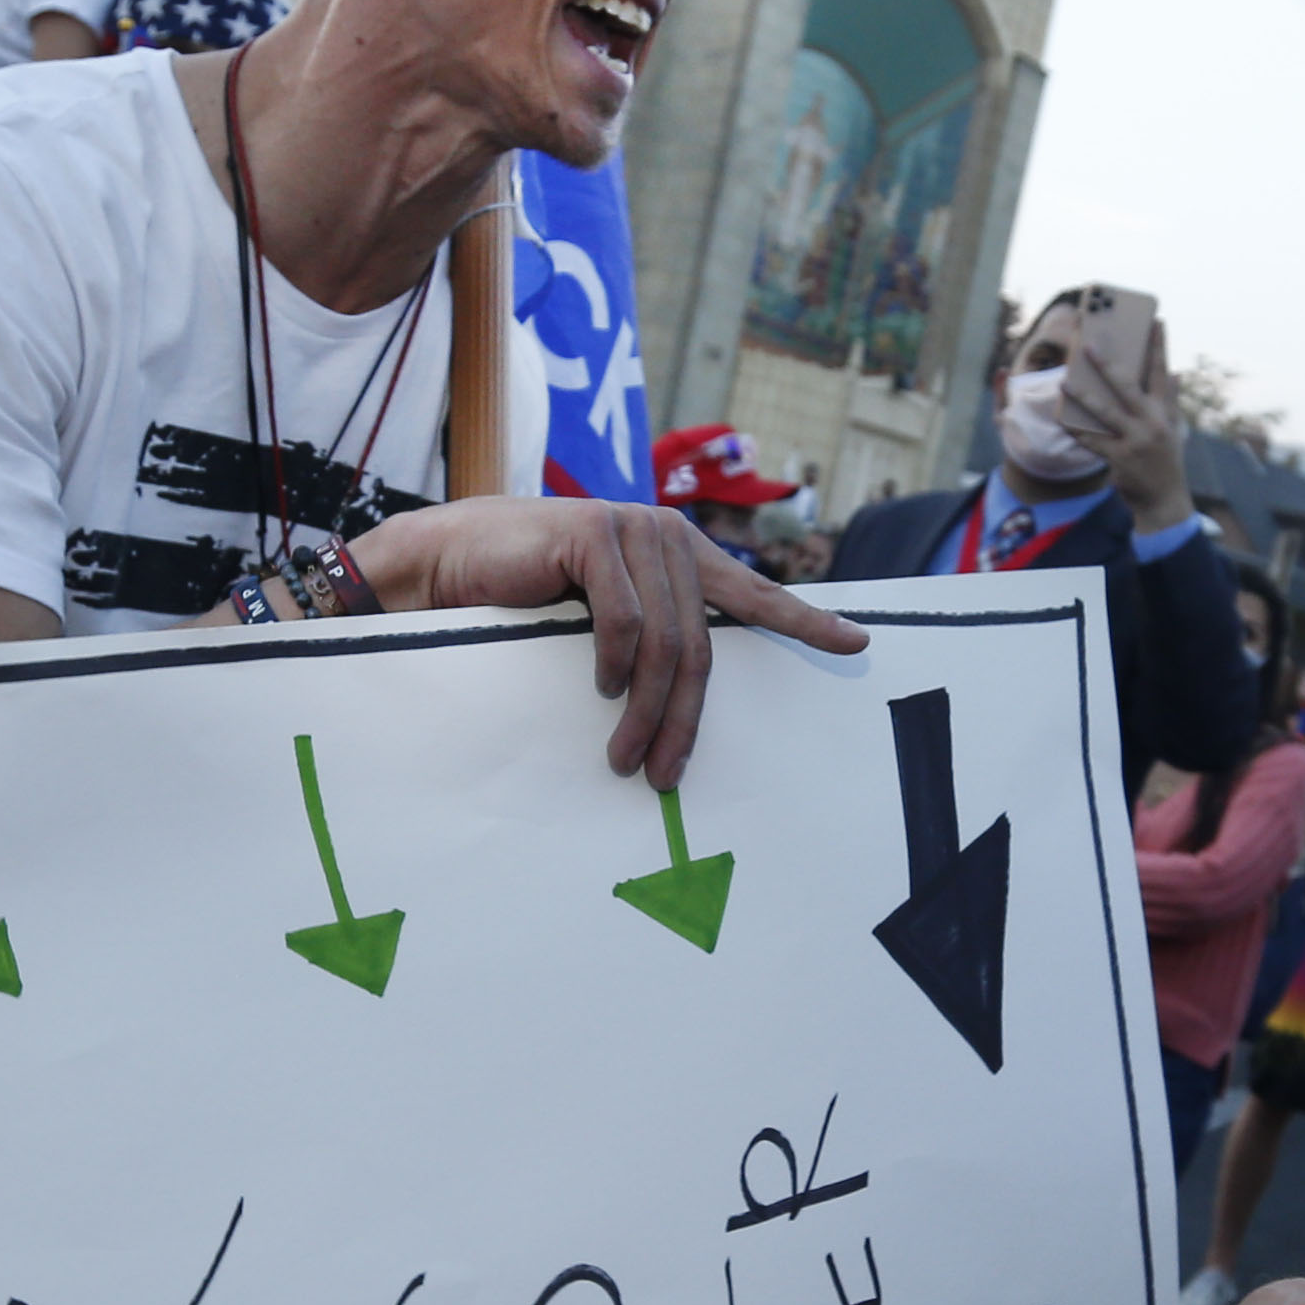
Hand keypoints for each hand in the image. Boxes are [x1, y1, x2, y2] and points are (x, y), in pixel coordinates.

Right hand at [353, 498, 866, 788]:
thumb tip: (686, 696)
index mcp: (678, 553)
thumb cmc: (523, 599)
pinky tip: (600, 687)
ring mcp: (632, 529)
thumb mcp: (600, 622)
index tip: (855, 644)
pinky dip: (613, 663)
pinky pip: (623, 621)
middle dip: (685, 719)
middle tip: (668, 775)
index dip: (804, 619)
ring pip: (665, 641)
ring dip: (646, 711)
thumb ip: (651, 635)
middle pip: (699, 645)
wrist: (449, 564)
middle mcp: (665, 535)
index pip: (751, 593)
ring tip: (628, 759)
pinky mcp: (595, 534)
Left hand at [1053, 316, 1190, 531]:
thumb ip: (1171, 401)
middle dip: (1107, 365)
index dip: (1159, 347)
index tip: (1156, 322)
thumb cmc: (1165, 460)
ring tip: (1065, 380)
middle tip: (1088, 345)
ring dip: (1083, 394)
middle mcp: (1153, 423)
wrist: (1165, 500)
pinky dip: (1076, 429)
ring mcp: (1136, 441)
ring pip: (1105, 411)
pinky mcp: (1120, 458)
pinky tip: (1062, 418)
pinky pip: (1092, 440)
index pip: (1162, 373)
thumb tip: (1176, 373)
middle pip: (1128, 386)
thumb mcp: (1173, 430)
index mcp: (1166, 412)